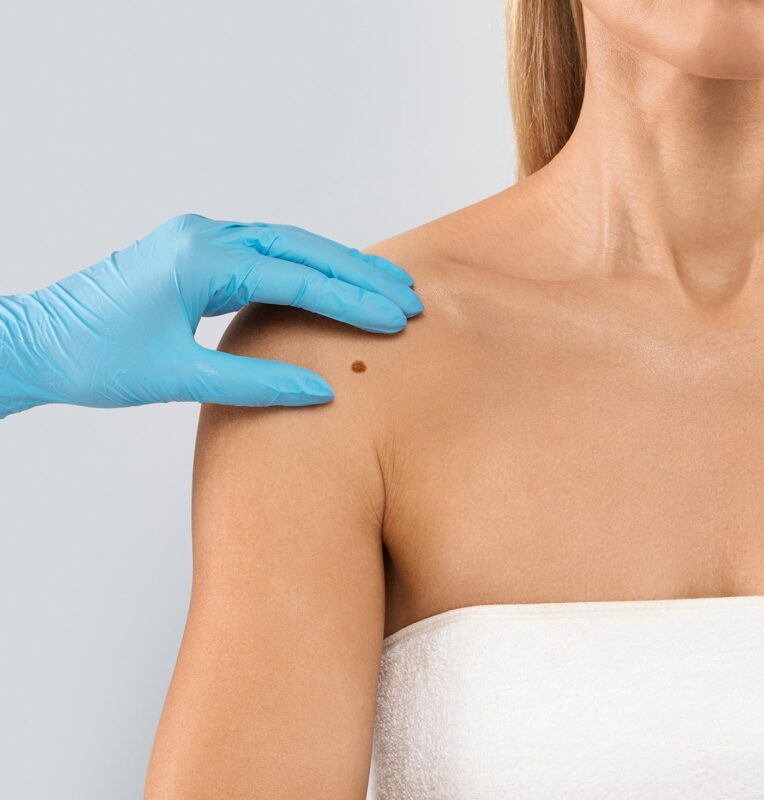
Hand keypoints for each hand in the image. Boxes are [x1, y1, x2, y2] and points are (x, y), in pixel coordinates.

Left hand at [0, 214, 422, 417]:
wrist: (36, 344)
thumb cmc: (96, 359)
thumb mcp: (180, 377)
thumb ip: (256, 382)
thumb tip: (322, 389)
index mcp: (201, 259)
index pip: (296, 278)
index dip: (350, 301)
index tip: (393, 319)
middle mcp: (205, 237)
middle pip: (302, 249)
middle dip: (359, 274)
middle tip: (407, 295)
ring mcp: (201, 239)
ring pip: (288, 244)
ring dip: (339, 264)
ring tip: (387, 283)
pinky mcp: (198, 253)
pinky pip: (266, 250)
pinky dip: (307, 264)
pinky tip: (334, 277)